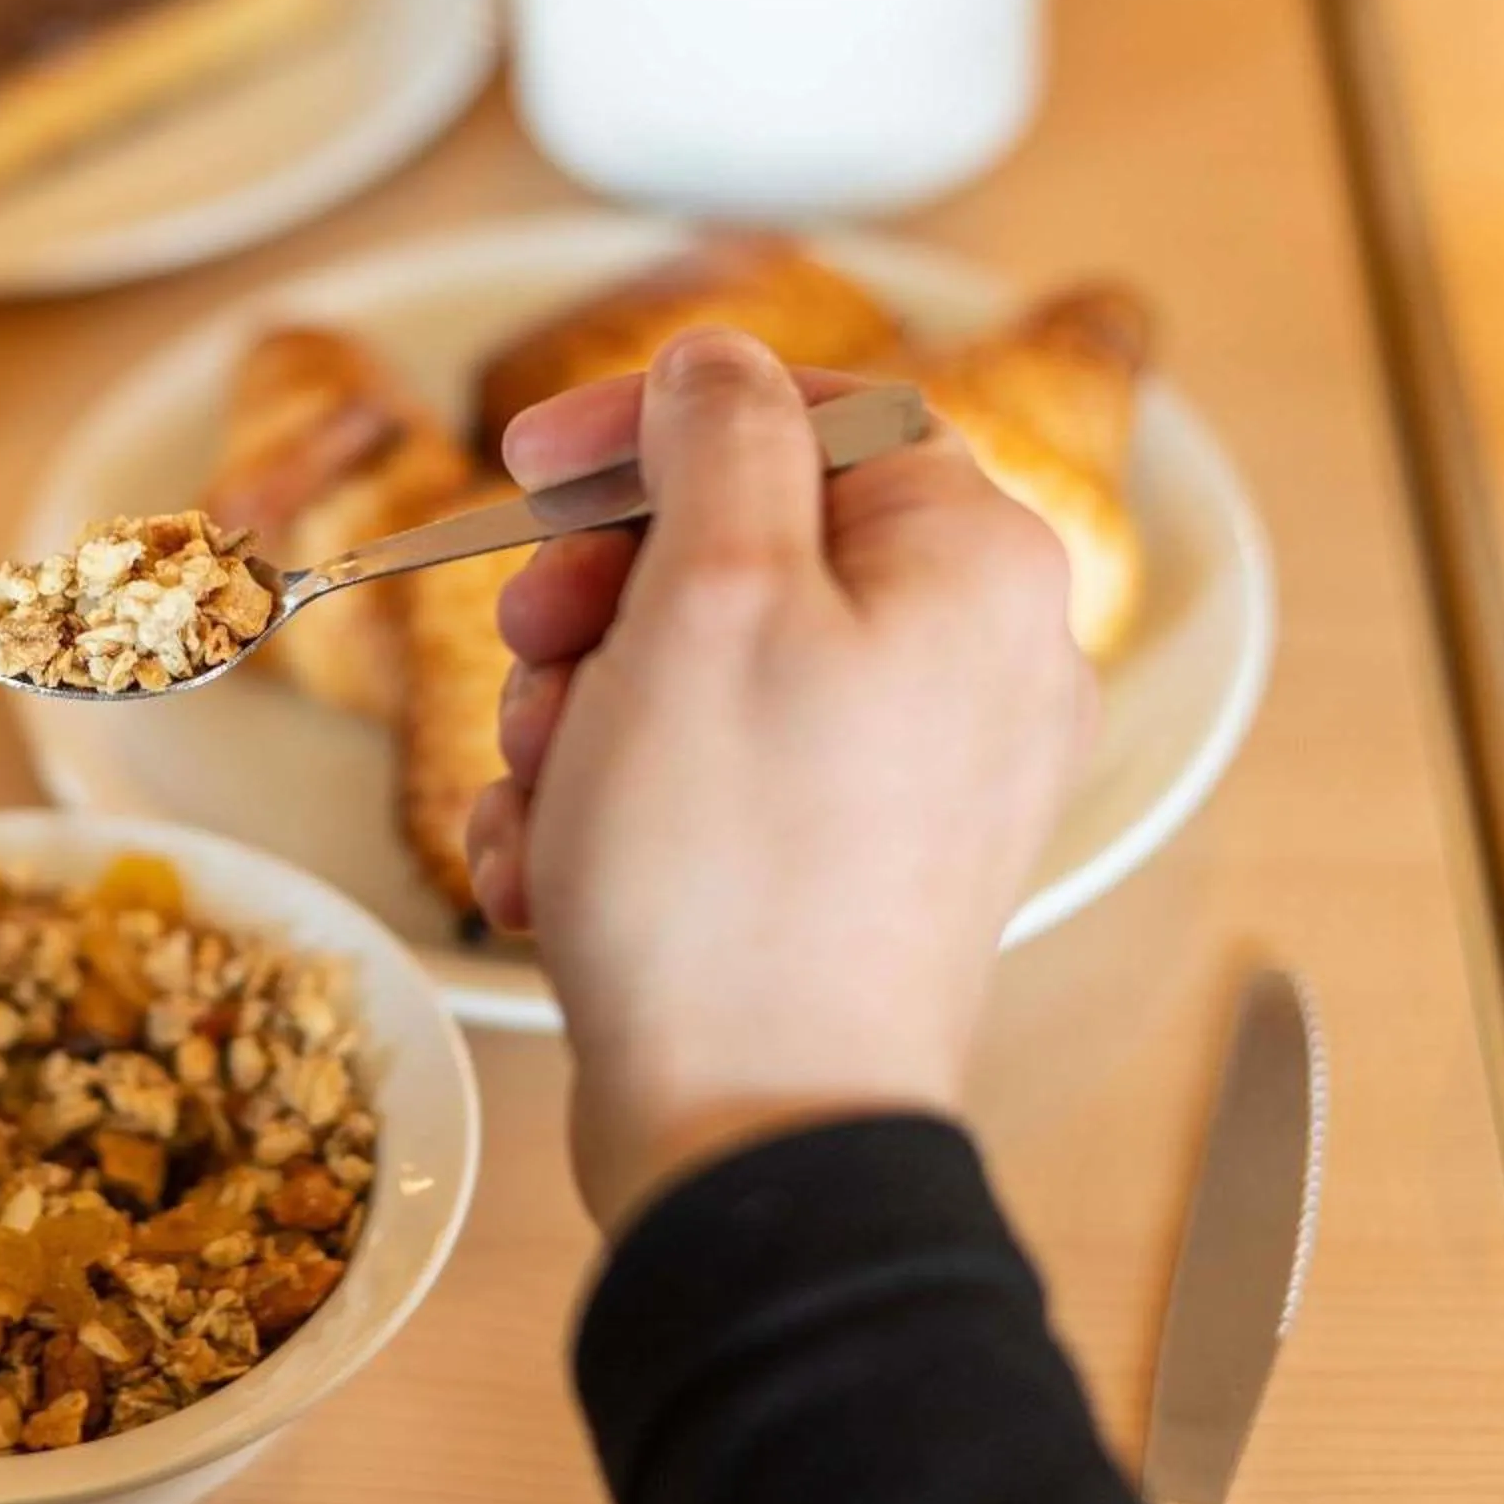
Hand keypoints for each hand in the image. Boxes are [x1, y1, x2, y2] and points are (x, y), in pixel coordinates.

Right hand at [466, 329, 1094, 1232]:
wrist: (754, 1137)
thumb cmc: (732, 870)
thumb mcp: (705, 595)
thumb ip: (720, 438)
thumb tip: (719, 366)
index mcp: (969, 567)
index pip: (815, 410)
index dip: (658, 420)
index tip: (538, 457)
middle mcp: (971, 665)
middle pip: (744, 543)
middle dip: (602, 598)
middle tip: (532, 649)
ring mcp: (913, 780)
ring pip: (702, 668)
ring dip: (583, 714)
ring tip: (544, 794)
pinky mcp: (846, 874)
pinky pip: (710, 783)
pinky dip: (612, 811)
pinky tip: (551, 868)